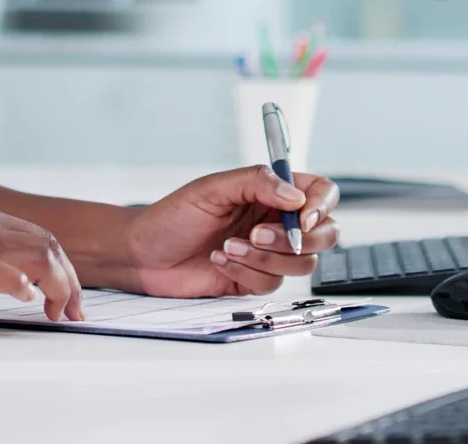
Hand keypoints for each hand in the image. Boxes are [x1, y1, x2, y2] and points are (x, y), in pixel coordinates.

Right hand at [0, 203, 83, 359]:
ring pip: (39, 255)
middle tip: (72, 312)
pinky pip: (2, 271)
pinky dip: (22, 287)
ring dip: (60, 288)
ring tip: (58, 314)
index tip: (70, 299)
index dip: (64, 269)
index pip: (41, 236)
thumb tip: (37, 280)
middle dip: (70, 281)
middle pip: (48, 244)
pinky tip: (27, 301)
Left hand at [123, 167, 340, 297]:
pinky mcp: (254, 280)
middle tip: (256, 235)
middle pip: (324, 234)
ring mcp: (268, 253)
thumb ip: (256, 183)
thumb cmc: (173, 216)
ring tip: (227, 247)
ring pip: (300, 263)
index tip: (304, 217)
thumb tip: (296, 196)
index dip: (322, 205)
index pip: (320, 193)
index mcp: (272, 192)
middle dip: (296, 239)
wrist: (144, 255)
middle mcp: (275, 221)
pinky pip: (271, 284)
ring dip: (263, 258)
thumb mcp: (212, 189)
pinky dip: (245, 273)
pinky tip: (218, 260)